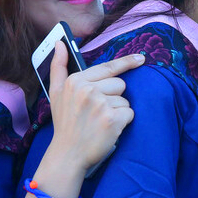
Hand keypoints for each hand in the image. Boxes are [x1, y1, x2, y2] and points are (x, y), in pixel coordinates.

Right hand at [47, 42, 142, 173]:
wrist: (67, 154)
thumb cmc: (65, 123)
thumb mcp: (56, 93)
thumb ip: (58, 67)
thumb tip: (60, 43)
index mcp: (75, 81)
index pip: (108, 67)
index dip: (126, 63)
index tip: (141, 59)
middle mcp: (87, 90)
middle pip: (120, 84)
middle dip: (113, 97)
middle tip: (96, 112)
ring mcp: (100, 105)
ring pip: (126, 100)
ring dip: (117, 111)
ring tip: (100, 121)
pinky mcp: (112, 119)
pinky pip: (130, 113)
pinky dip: (123, 122)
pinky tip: (108, 129)